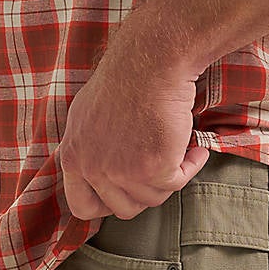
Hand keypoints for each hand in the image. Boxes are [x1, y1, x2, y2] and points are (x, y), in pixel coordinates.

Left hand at [58, 35, 208, 221]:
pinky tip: (195, 147)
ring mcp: (122, 171)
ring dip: (169, 177)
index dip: (106, 205)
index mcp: (73, 156)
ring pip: (152, 198)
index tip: (125, 192)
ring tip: (176, 148)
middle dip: (144, 191)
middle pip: (123, 208)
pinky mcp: (153, 168)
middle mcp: (94, 168)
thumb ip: (88, 150)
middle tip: (158, 168)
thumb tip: (96, 177)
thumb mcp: (86, 117)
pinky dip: (191, 165)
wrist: (151, 61)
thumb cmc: (124, 79)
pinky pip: (178, 182)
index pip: (82, 206)